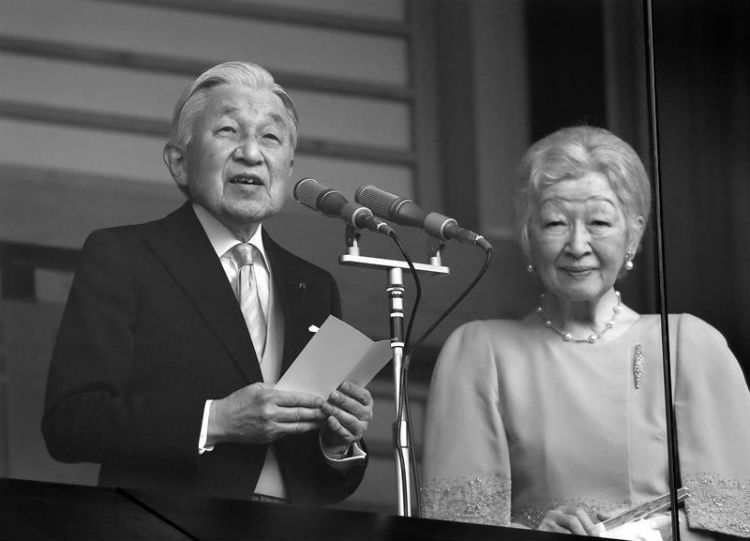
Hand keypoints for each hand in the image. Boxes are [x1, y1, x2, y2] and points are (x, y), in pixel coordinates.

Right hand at [208, 383, 325, 444]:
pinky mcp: (268, 437)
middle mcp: (271, 414)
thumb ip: (275, 389)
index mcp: (268, 398)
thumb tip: (292, 390)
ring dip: (312, 424)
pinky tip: (307, 426)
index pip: (297, 399)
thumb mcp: (256, 388)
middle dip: (317, 413)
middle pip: (300, 414)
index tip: (321, 400)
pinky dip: (299, 429)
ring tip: (323, 421)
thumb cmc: (237, 403)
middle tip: (328, 411)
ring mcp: (270, 428)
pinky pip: (287, 432)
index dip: (312, 400)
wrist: (221, 421)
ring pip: (297, 426)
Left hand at [320, 381, 372, 456]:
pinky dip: (336, 425)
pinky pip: (343, 431)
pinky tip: (329, 419)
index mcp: (367, 403)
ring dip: (337, 412)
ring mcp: (361, 428)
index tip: (342, 384)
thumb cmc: (341, 411)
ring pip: (349, 419)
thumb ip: (342, 393)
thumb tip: (333, 383)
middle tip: (332, 394)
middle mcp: (367, 415)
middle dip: (343, 400)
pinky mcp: (352, 438)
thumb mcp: (344, 401)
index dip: (353, 389)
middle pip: (356, 407)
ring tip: (325, 406)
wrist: (337, 433)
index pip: (363, 395)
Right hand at [538, 505, 601, 535]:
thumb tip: (597, 529)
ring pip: (567, 529)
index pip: (579, 511)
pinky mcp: (542, 529)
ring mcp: (547, 520)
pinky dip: (566, 538)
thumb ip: (582, 526)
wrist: (543, 538)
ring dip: (578, 536)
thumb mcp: (570, 527)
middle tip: (592, 538)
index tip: (597, 535)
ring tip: (582, 540)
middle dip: (585, 530)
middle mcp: (554, 513)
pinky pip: (559, 534)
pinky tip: (568, 539)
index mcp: (563, 510)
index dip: (590, 524)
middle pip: (573, 517)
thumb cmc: (558, 533)